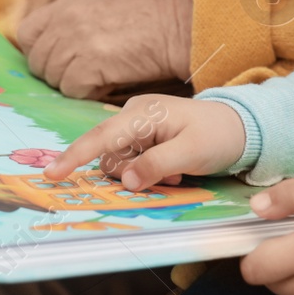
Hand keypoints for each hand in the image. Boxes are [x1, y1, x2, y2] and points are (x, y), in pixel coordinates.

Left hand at [16, 0, 191, 98]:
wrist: (172, 28)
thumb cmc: (142, 23)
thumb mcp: (97, 8)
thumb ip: (68, 24)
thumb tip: (45, 53)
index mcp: (65, 4)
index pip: (26, 34)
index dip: (38, 52)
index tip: (56, 61)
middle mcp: (65, 19)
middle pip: (38, 61)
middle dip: (56, 74)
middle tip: (82, 74)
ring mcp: (75, 41)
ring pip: (54, 79)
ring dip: (73, 84)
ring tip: (99, 76)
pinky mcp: (87, 64)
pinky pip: (72, 90)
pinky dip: (88, 92)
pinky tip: (107, 82)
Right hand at [42, 92, 244, 188]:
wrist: (241, 128)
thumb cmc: (218, 135)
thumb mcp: (192, 152)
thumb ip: (157, 165)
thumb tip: (128, 181)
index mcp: (142, 113)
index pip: (101, 136)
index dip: (75, 156)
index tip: (52, 175)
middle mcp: (133, 116)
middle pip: (108, 154)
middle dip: (131, 174)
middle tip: (171, 177)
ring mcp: (137, 126)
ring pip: (119, 162)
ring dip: (143, 174)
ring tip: (177, 172)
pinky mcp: (144, 137)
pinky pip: (132, 162)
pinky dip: (149, 171)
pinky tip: (175, 169)